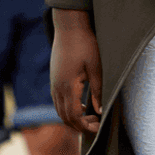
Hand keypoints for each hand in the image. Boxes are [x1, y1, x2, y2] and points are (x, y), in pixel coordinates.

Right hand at [51, 8, 103, 134]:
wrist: (69, 26)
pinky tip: (82, 104)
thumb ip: (98, 91)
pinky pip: (58, 101)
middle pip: (65, 117)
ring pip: (60, 110)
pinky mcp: (54, 78)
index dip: (85, 126)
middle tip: (97, 124)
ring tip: (91, 116)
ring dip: (73, 118)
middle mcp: (57, 87)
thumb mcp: (96, 68)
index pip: (74, 116)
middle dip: (79, 125)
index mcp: (68, 86)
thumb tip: (100, 111)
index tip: (99, 128)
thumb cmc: (85, 44)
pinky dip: (68, 108)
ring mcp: (53, 83)